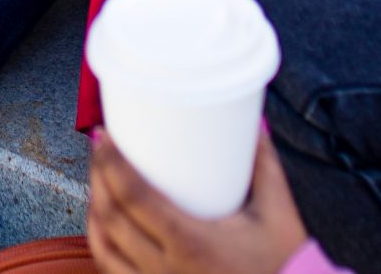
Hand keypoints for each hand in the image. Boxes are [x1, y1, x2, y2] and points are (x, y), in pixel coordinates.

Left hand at [89, 128, 310, 273]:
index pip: (134, 197)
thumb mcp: (279, 214)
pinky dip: (102, 246)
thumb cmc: (286, 266)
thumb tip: (253, 122)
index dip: (110, 163)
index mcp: (194, 245)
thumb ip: (265, 164)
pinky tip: (104, 227)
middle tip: (101, 149)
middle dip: (97, 177)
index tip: (105, 137)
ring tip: (99, 182)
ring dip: (94, 211)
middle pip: (111, 218)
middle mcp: (167, 272)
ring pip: (104, 249)